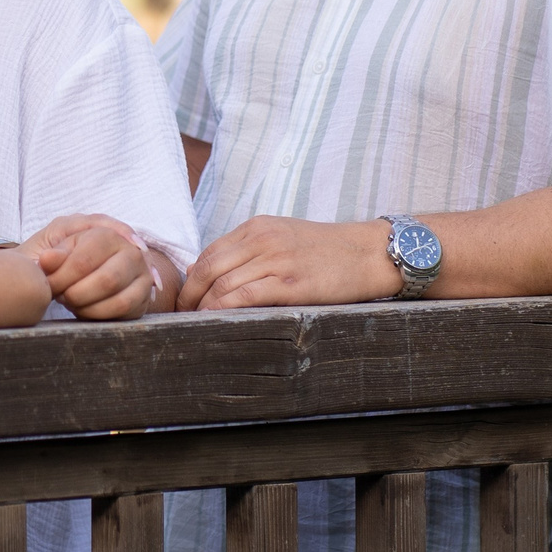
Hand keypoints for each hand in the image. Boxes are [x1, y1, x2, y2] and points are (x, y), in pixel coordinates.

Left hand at [24, 214, 159, 319]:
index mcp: (108, 233)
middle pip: (107, 281)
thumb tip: (48, 259)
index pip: (85, 260)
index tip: (49, 284)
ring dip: (88, 306)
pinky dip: (99, 315)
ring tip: (71, 302)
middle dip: (77, 294)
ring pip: (120, 300)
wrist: (86, 266)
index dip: (63, 277)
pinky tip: (84, 310)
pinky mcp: (144, 296)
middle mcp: (132, 252)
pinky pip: (125, 312)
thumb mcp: (55, 242)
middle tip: (61, 296)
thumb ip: (54, 249)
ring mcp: (143, 274)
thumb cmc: (66, 251)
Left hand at [177, 216, 403, 310]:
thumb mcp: (283, 237)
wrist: (369, 253)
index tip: (184, 299)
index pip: (209, 252)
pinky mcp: (291, 283)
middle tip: (182, 316)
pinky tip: (216, 321)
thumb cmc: (327, 251)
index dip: (191, 279)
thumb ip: (248, 250)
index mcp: (258, 227)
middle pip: (209, 268)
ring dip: (204, 307)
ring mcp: (276, 260)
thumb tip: (206, 272)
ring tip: (195, 325)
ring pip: (224, 283)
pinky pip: (245, 296)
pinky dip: (224, 310)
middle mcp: (262, 239)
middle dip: (190, 295)